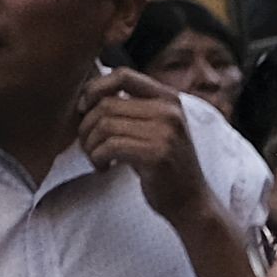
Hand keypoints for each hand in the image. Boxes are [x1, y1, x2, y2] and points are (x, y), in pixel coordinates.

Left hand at [74, 65, 202, 216]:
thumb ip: (133, 107)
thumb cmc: (164, 165)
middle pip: (106, 104)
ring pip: (104, 125)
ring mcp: (165, 132)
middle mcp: (169, 111)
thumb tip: (86, 93)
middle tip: (88, 145)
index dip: (95, 88)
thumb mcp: (156, 127)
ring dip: (90, 144)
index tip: (85, 109)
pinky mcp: (156, 154)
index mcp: (169, 99)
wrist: (191, 201)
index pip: (122, 74)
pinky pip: (110, 146)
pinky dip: (98, 158)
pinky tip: (103, 167)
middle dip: (86, 126)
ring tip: (96, 157)